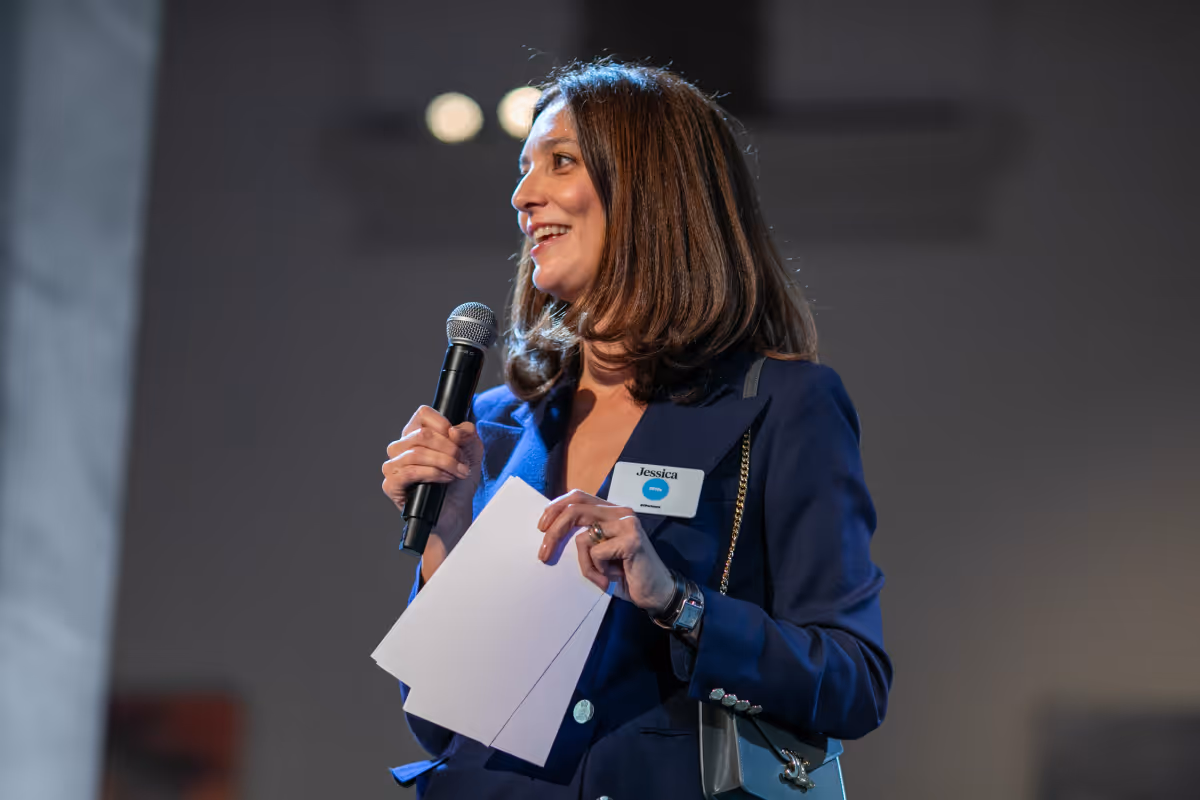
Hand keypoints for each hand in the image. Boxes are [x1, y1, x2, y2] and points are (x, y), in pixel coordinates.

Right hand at [381, 406, 481, 579]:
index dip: (444, 424)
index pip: (423, 414)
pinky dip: (432, 474)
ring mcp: (393, 466)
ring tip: (458, 472)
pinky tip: (445, 479)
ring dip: (444, 462)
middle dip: (449, 449)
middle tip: (463, 462)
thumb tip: (453, 431)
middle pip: (422, 434)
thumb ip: (468, 432)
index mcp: (416, 434)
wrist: (456, 512)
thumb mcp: (472, 451)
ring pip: (416, 453)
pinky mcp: (391, 485)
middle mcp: (401, 448)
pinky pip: (409, 472)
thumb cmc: (459, 481)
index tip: (458, 440)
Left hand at [537, 490, 675, 614]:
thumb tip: (550, 530)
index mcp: (611, 511)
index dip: (556, 507)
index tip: (541, 527)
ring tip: (600, 577)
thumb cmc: (625, 574)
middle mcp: (620, 512)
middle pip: (575, 509)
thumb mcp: (599, 552)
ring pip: (583, 537)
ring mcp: (628, 524)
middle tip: (543, 553)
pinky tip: (613, 577)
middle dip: (554, 531)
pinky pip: (596, 553)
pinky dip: (597, 571)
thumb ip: (584, 537)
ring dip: (585, 565)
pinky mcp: (631, 540)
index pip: (578, 497)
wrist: (655, 592)